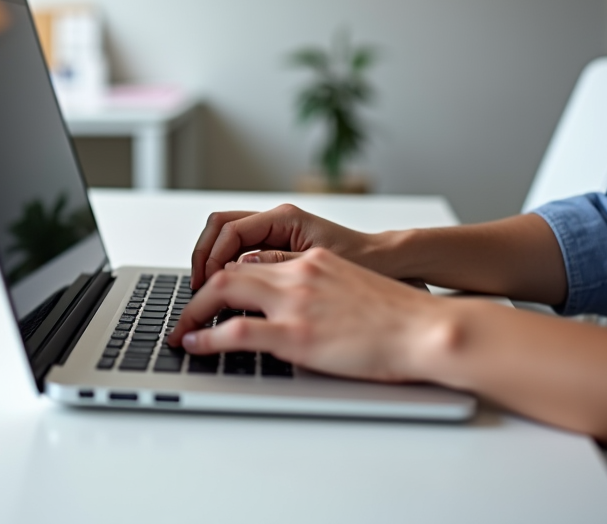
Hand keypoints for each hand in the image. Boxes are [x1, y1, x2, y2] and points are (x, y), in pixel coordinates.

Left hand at [168, 247, 448, 382]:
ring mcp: (296, 301)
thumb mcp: (351, 289)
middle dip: (198, 293)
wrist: (427, 330)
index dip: (223, 278)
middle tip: (184, 314)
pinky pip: (237, 331)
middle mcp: (299, 273)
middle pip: (229, 271)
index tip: (210, 296)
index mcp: (312, 261)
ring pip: (225, 291)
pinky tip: (194, 345)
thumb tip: (295, 310)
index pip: (253, 261)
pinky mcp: (297, 333)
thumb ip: (318, 290)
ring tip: (180, 330)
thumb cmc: (398, 319)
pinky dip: (207, 337)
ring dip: (194, 311)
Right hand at [190, 205, 375, 289]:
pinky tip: (228, 293)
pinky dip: (228, 268)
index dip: (210, 257)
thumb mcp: (318, 267)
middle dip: (203, 255)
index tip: (203, 285)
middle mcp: (277, 221)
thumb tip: (236, 270)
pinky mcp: (280, 249)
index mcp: (284, 218)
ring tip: (206, 292)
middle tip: (197, 287)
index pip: (229, 229)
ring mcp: (277, 233)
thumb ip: (276, 265)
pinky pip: (242, 253)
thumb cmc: (365, 264)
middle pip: (220, 227)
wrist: (393, 265)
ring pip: (227, 239)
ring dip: (212, 262)